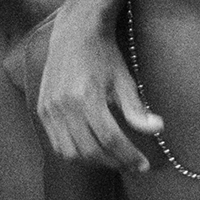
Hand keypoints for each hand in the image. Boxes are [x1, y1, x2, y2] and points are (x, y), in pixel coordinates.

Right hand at [35, 9, 160, 170]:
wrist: (76, 34)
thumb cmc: (104, 56)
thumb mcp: (125, 81)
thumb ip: (137, 109)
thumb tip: (157, 129)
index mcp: (87, 97)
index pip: (110, 139)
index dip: (128, 156)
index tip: (143, 165)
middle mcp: (64, 105)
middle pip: (90, 150)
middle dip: (115, 162)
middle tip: (132, 164)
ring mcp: (50, 109)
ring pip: (71, 152)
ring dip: (94, 162)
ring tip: (114, 159)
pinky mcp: (42, 110)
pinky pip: (57, 144)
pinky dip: (75, 153)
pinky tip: (92, 151)